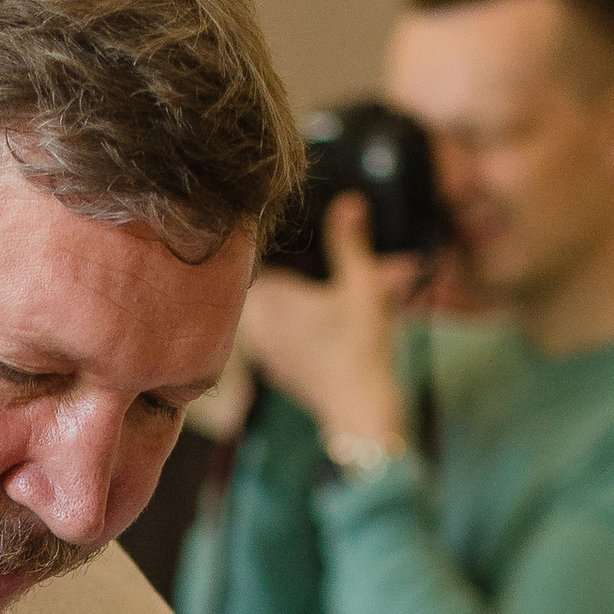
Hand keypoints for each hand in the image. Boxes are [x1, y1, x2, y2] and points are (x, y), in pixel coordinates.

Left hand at [238, 195, 420, 448]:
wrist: (360, 412)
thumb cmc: (360, 348)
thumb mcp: (362, 287)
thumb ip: (350, 243)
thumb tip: (349, 201)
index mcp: (268, 298)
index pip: (252, 256)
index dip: (265, 239)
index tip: (281, 228)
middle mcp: (255, 324)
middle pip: (262, 283)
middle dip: (289, 269)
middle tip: (308, 251)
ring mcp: (263, 349)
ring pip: (269, 311)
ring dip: (291, 297)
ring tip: (322, 290)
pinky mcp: (276, 367)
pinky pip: (276, 334)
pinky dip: (293, 324)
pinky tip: (318, 323)